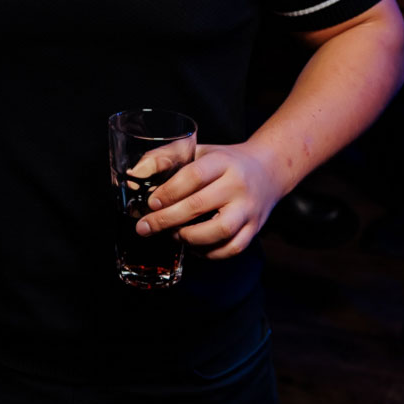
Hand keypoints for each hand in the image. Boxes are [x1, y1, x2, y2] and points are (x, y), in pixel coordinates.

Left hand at [135, 142, 282, 259]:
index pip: (193, 176)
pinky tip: (194, 246)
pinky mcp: (255, 229)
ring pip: (220, 230)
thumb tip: (135, 174)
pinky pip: (232, 248)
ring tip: (174, 234)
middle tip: (145, 227)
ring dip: (190, 238)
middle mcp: (238, 185)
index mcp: (222, 162)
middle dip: (166, 219)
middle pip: (200, 205)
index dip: (169, 191)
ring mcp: (249, 209)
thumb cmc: (224, 161)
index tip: (151, 202)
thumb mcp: (197, 150)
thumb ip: (165, 157)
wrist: (268, 169)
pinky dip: (209, 253)